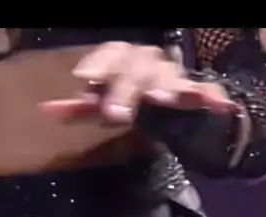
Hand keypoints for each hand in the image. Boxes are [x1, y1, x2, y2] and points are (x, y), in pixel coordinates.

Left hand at [39, 42, 235, 123]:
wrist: (179, 112)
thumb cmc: (137, 104)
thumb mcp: (105, 107)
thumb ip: (80, 109)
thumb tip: (44, 111)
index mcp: (128, 63)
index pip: (114, 53)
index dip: (99, 64)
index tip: (82, 79)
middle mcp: (152, 65)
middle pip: (139, 67)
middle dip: (127, 87)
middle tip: (115, 114)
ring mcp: (176, 79)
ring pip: (171, 75)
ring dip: (167, 85)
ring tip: (164, 98)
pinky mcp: (200, 95)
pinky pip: (209, 92)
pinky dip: (213, 96)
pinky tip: (220, 104)